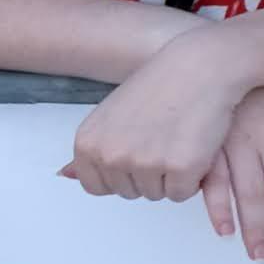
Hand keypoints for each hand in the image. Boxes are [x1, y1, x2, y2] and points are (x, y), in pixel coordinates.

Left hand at [62, 25, 246, 203]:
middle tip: (162, 140)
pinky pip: (183, 193)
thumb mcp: (110, 116)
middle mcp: (110, 156)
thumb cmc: (159, 87)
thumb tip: (63, 175)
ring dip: (171, 177)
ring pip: (157, 194)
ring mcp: (144, 163)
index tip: (137, 152)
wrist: (200, 69)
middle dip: (148, 175)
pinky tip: (195, 147)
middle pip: (128, 192)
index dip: (121, 174)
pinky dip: (193, 178)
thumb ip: (92, 148)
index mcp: (87, 144)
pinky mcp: (179, 168)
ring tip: (179, 140)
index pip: (96, 187)